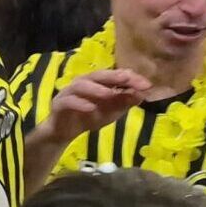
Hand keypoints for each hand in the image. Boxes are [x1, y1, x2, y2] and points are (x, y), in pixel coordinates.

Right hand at [34, 69, 150, 148]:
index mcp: (97, 82)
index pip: (115, 75)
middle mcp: (83, 82)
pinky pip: (69, 101)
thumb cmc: (89, 117)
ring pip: (81, 85)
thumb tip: (142, 93)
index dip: (130, 78)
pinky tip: (91, 108)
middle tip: (128, 79)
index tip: (147, 85)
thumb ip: (125, 102)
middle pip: (98, 75)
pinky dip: (80, 103)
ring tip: (109, 94)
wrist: (64, 132)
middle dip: (114, 76)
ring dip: (96, 88)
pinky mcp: (59, 104)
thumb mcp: (112, 111)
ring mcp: (69, 92)